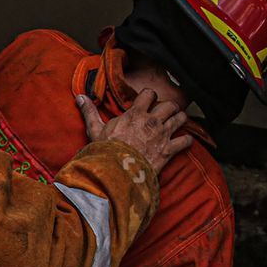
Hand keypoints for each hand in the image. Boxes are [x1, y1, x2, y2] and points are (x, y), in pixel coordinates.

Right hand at [78, 89, 192, 177]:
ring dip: (180, 120)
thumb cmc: (105, 151)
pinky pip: (186, 141)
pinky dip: (187, 141)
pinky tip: (184, 141)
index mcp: (136, 113)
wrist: (117, 172)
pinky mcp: (169, 150)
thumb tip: (80, 97)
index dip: (150, 96)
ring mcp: (162, 135)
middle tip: (166, 112)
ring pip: (181, 119)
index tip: (148, 102)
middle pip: (170, 104)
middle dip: (170, 107)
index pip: (149, 94)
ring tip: (177, 122)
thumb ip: (90, 112)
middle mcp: (152, 121)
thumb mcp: (95, 130)